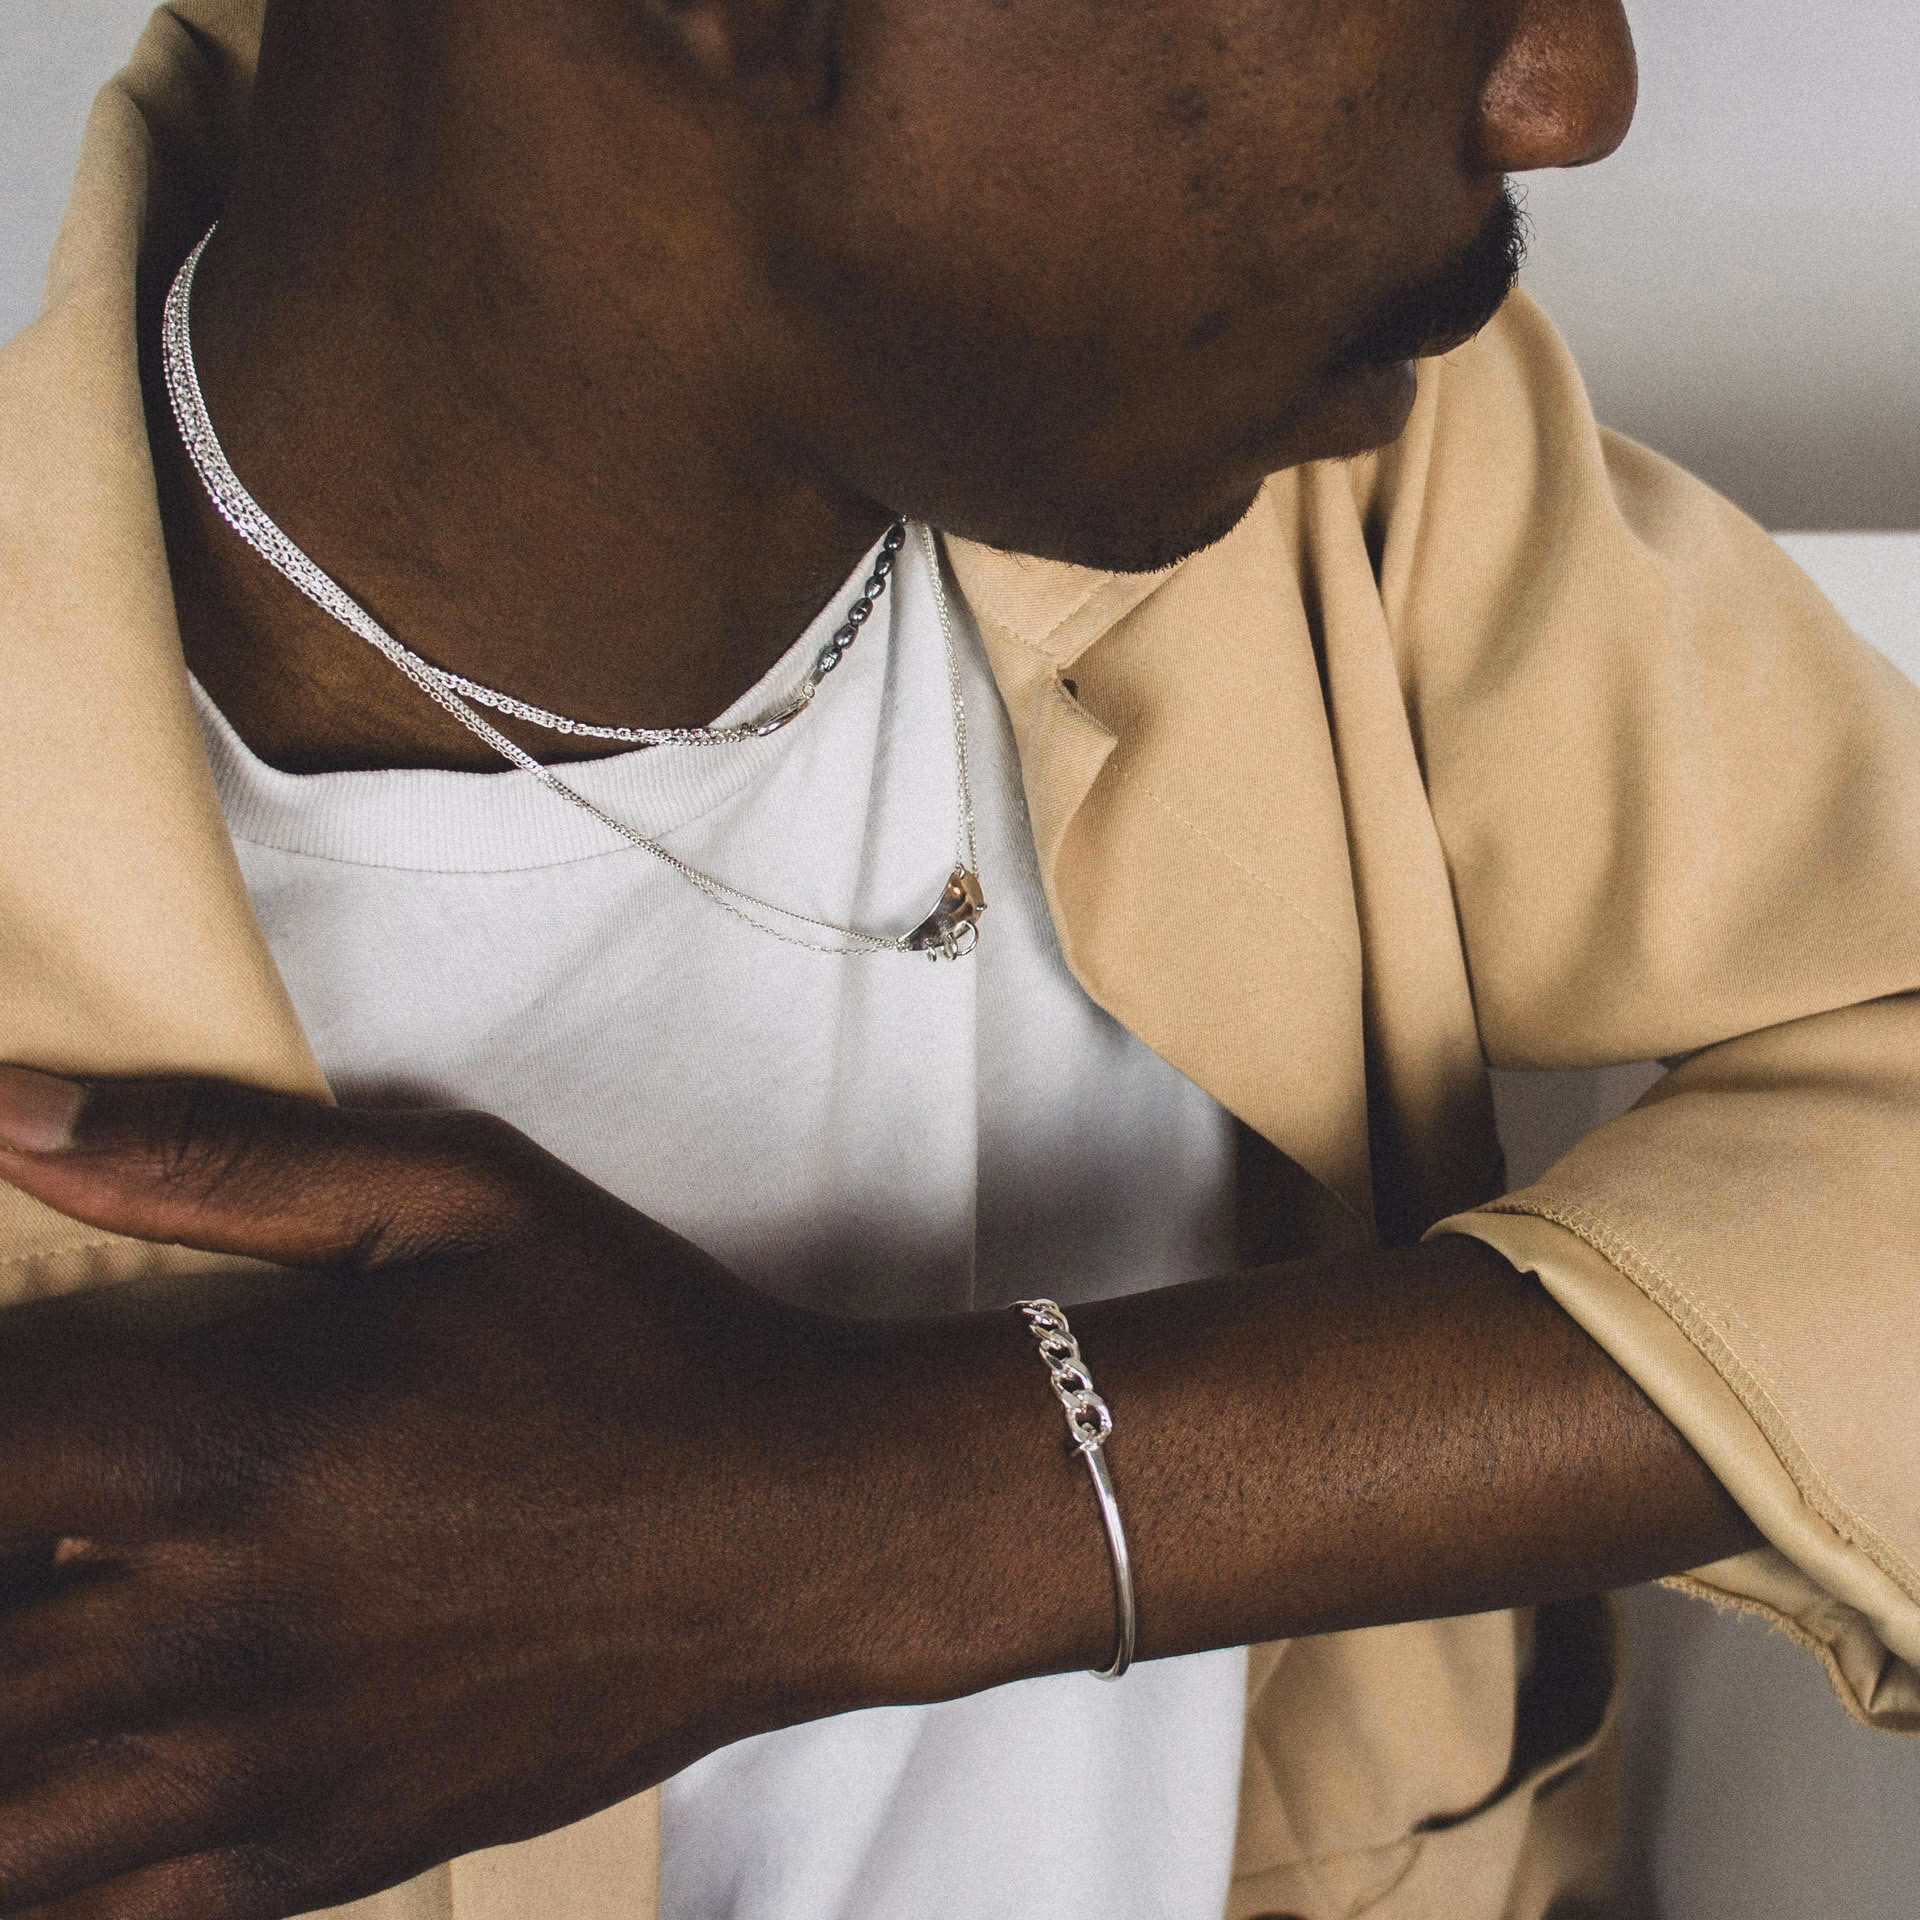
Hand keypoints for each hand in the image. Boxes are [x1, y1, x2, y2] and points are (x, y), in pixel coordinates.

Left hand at [0, 1066, 1049, 1918]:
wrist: (799, 1527)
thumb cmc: (632, 1345)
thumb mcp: (459, 1200)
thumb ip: (217, 1159)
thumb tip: (10, 1113)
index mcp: (232, 1442)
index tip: (21, 1406)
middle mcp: (212, 1635)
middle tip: (48, 1520)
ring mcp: (257, 1775)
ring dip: (2, 1726)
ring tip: (57, 1629)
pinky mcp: (311, 1861)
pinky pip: (90, 1915)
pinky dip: (50, 1848)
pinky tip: (90, 1755)